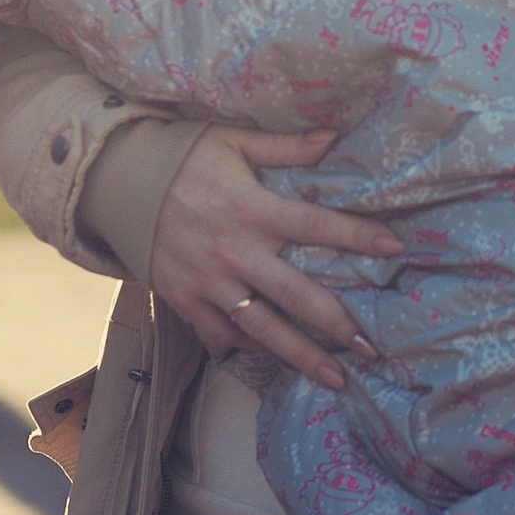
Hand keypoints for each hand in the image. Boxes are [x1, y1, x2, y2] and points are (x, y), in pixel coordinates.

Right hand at [148, 124, 402, 392]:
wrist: (119, 185)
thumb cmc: (184, 158)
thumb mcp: (233, 141)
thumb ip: (284, 145)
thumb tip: (333, 136)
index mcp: (252, 208)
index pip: (316, 225)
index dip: (356, 237)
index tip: (395, 249)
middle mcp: (235, 252)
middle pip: (296, 295)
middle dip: (336, 323)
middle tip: (372, 346)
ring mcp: (210, 283)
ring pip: (263, 329)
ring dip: (301, 355)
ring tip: (336, 378)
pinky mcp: (187, 301)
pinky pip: (225, 334)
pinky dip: (252, 350)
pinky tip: (279, 362)